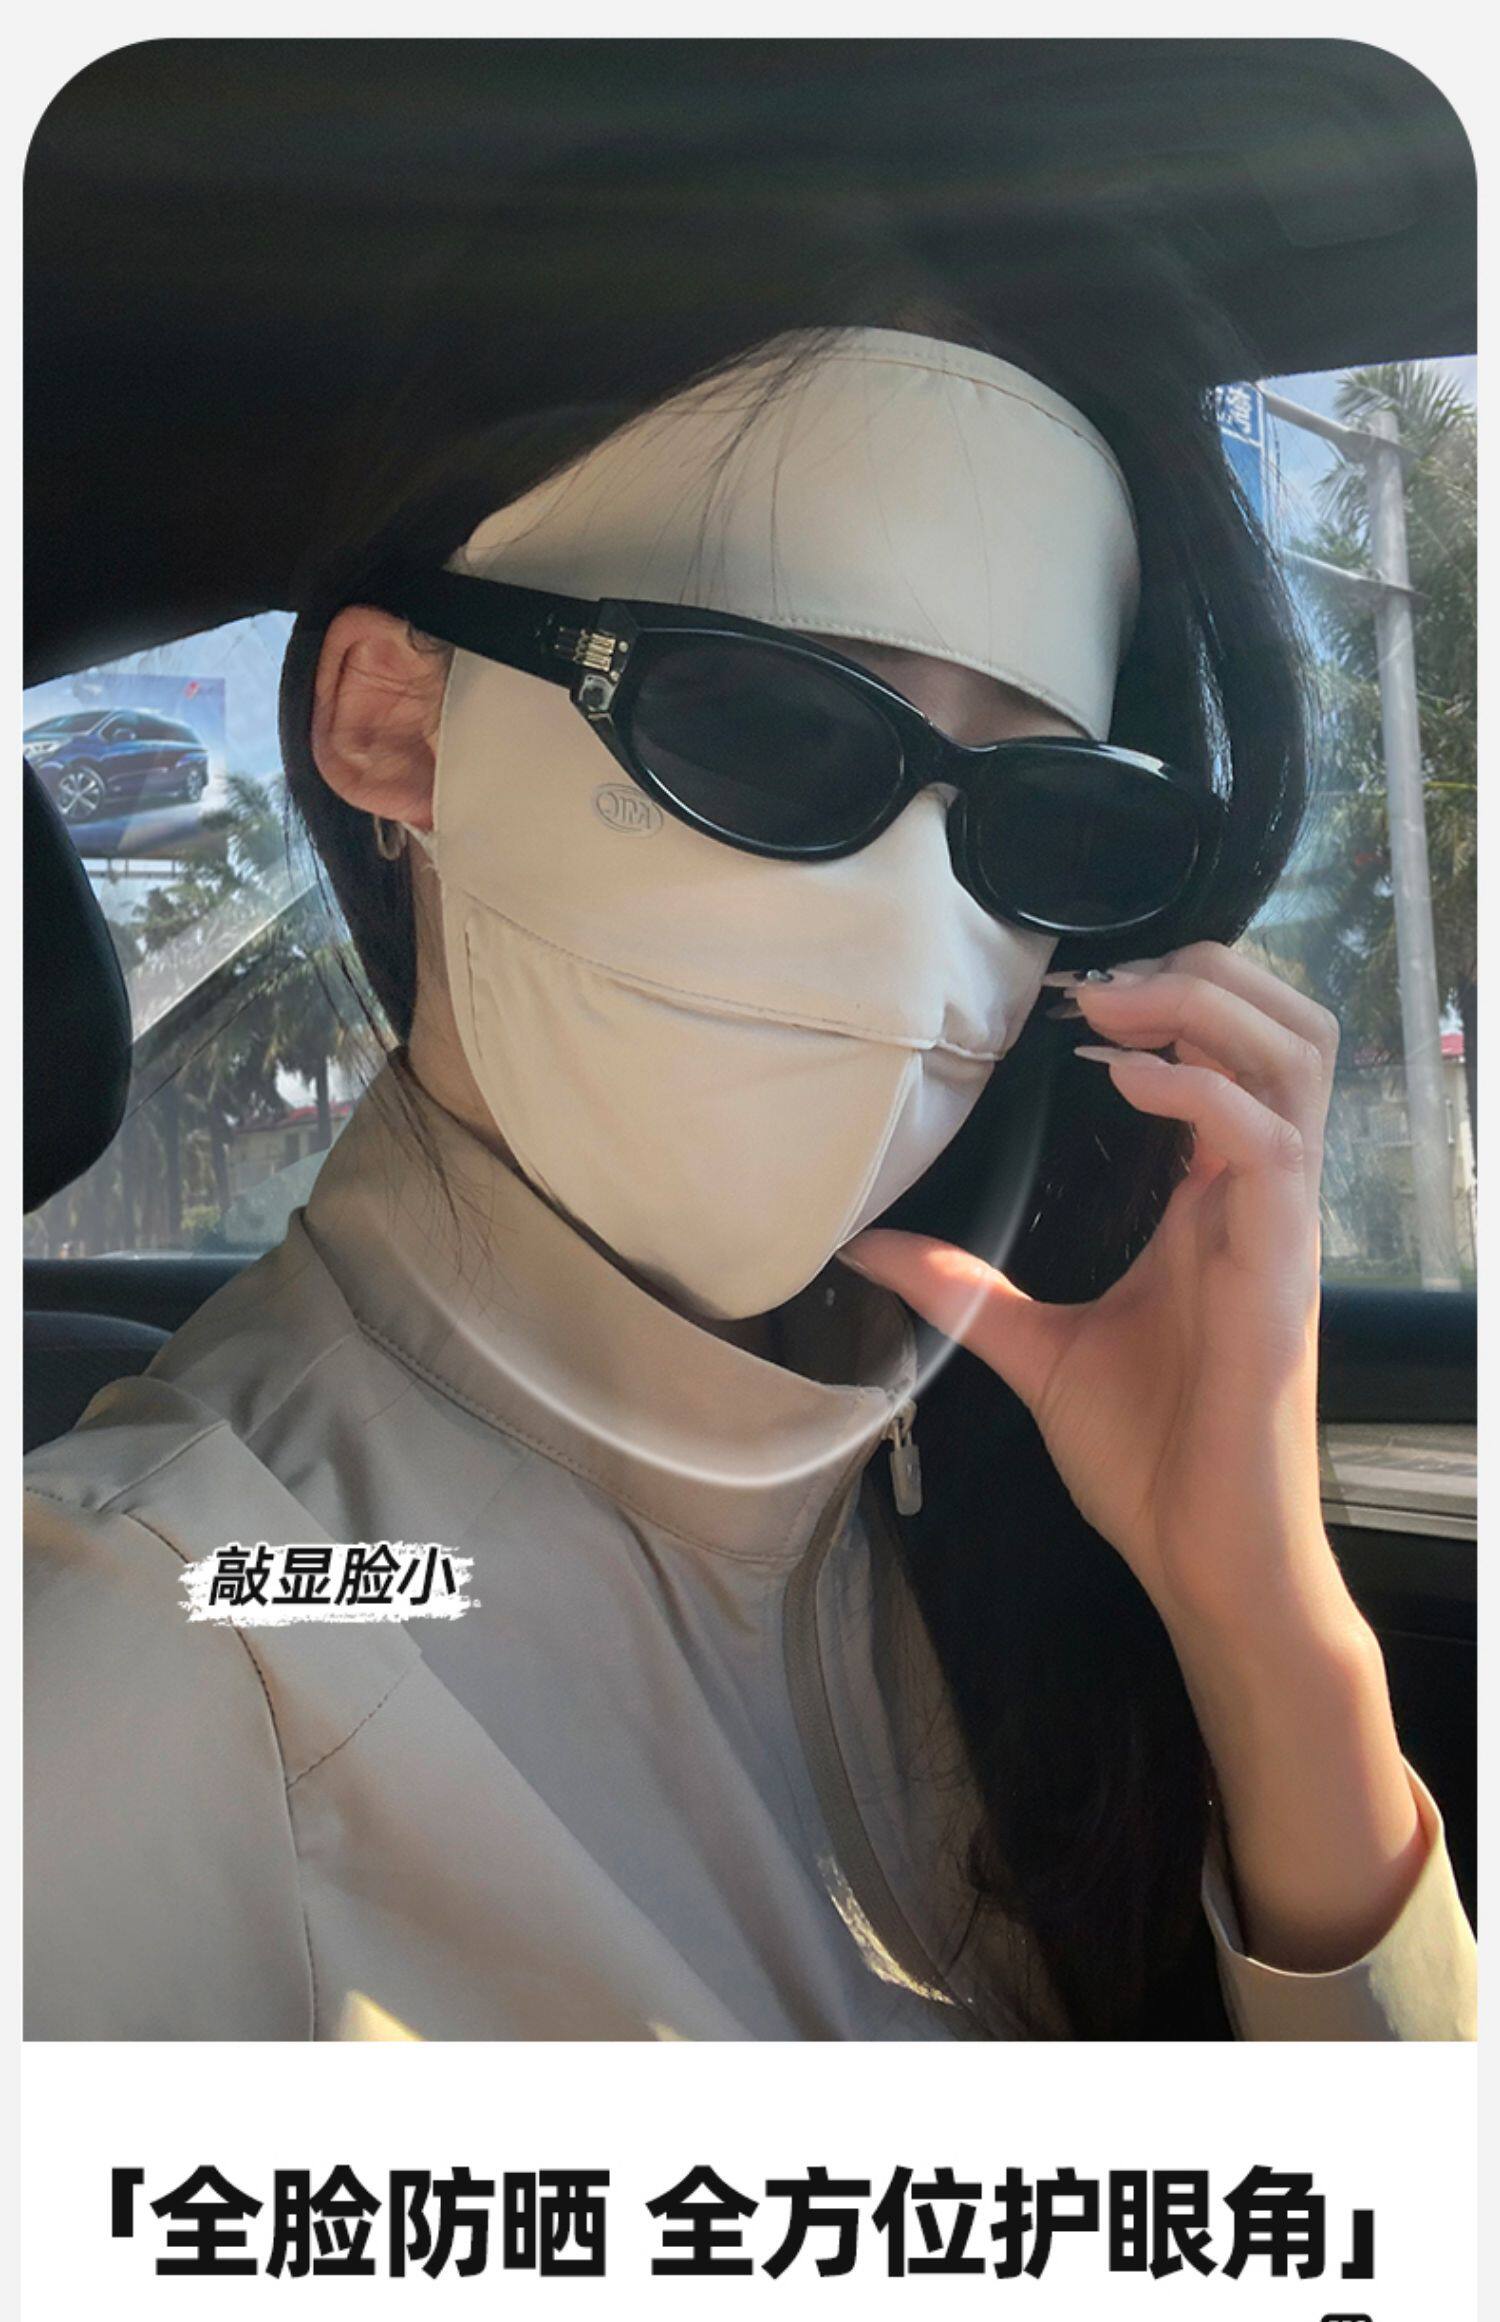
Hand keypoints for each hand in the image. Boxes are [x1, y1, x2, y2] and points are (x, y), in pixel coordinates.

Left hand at [843, 940, 1431, 1971]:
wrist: (1205, 1558)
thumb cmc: (1150, 1462)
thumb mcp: (1036, 1352)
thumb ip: (964, 1289)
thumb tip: (867, 1248)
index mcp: (1210, 1203)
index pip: (1230, 1058)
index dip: (1171, 1002)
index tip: (1071, 995)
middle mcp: (1256, 1198)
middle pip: (1286, 1029)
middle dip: (1203, 976)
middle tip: (1099, 984)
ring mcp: (1276, 1227)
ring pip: (1298, 1060)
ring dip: (1208, 1010)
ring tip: (1112, 1009)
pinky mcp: (1278, 1269)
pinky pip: (1267, 1146)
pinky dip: (1200, 1093)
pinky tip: (1127, 1081)